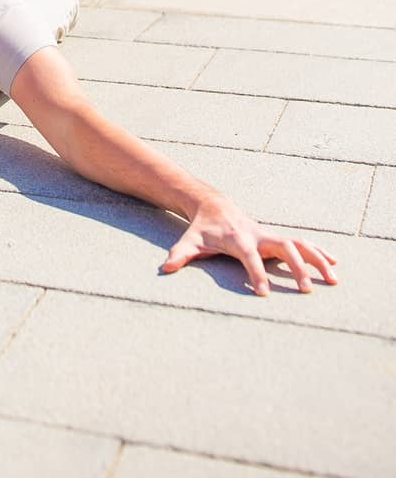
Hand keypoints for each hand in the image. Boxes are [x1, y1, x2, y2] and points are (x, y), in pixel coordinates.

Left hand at [162, 195, 336, 295]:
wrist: (214, 206)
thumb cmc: (202, 229)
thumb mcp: (189, 240)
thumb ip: (179, 254)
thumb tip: (165, 268)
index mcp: (237, 238)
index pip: (249, 256)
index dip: (255, 273)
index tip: (263, 294)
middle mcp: (258, 234)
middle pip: (282, 246)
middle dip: (295, 267)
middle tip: (305, 291)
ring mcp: (270, 234)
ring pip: (299, 243)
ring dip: (316, 259)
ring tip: (334, 278)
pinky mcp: (277, 236)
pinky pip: (302, 242)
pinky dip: (319, 251)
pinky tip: (334, 263)